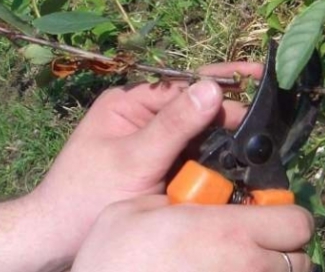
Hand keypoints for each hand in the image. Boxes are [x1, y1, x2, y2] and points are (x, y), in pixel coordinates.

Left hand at [29, 62, 262, 256]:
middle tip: (264, 118)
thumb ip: (173, 125)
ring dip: (222, 134)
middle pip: (192, 105)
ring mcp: (149, 141)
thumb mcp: (133, 159)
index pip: (181, 86)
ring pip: (194, 130)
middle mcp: (141, 115)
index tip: (253, 99)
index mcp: (129, 102)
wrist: (60, 237)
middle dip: (225, 110)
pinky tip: (235, 159)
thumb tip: (213, 88)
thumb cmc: (87, 195)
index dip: (218, 92)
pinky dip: (211, 156)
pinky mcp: (156, 164)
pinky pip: (190, 153)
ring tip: (257, 136)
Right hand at [72, 195, 313, 271]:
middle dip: (281, 248)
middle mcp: (248, 268)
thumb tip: (192, 196)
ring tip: (236, 267)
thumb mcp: (133, 210)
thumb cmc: (114, 262)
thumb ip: (172, 197)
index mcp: (229, 232)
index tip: (262, 213)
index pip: (297, 221)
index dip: (283, 214)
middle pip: (301, 258)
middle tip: (250, 244)